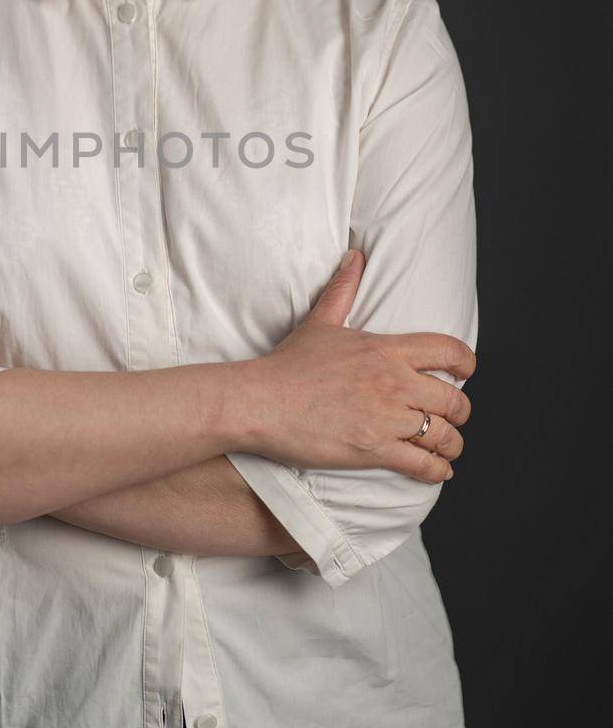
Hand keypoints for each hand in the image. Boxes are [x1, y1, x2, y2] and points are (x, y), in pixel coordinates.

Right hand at [232, 250, 475, 483]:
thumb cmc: (288, 365)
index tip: (466, 373)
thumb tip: (355, 256)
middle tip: (455, 417)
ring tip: (449, 448)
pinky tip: (438, 470)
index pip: (447, 351)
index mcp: (385, 350)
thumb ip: (343, 289)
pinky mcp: (374, 450)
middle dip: (461, 412)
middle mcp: (393, 383)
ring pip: (443, 435)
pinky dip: (436, 471)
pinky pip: (422, 465)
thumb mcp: (320, 321)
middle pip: (453, 399)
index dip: (466, 363)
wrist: (261, 402)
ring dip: (452, 445)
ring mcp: (385, 418)